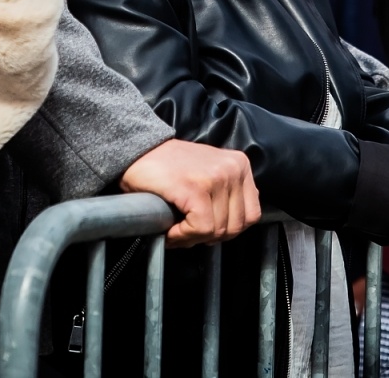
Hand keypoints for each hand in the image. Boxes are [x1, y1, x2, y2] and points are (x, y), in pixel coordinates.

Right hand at [119, 139, 260, 247]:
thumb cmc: (168, 167)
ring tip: (176, 229)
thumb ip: (226, 194)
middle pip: (235, 226)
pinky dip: (182, 236)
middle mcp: (233, 168)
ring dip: (192, 237)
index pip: (251, 215)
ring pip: (217, 230)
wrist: (136, 151)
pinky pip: (200, 228)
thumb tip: (234, 227)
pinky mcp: (196, 188)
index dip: (227, 230)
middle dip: (208, 237)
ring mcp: (216, 177)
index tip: (204, 229)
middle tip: (186, 232)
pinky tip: (170, 230)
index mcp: (240, 165)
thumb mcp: (208, 173)